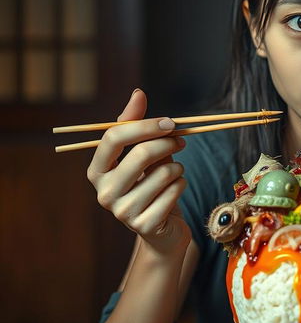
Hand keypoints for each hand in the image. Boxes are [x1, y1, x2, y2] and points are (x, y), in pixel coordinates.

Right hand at [87, 89, 189, 253]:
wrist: (161, 229)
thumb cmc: (149, 184)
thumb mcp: (141, 154)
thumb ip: (137, 125)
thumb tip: (137, 93)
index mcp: (97, 170)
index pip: (113, 138)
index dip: (145, 125)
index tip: (169, 122)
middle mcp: (104, 192)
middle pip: (141, 154)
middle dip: (168, 143)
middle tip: (182, 139)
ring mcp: (122, 211)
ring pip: (164, 173)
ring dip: (177, 167)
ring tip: (174, 172)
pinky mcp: (144, 225)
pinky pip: (174, 191)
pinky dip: (181, 185)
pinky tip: (175, 191)